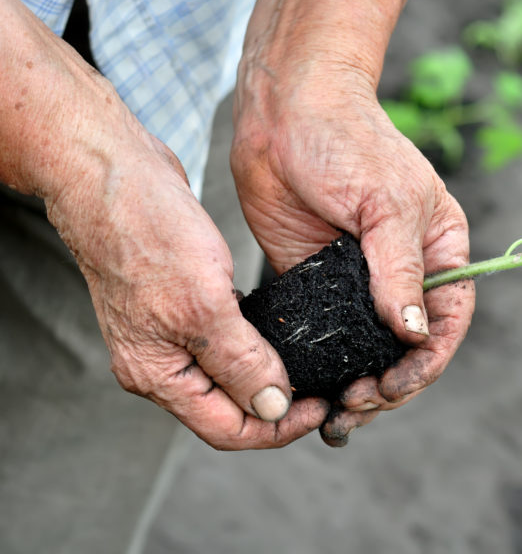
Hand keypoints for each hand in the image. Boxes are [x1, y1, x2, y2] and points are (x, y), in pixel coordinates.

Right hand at [0, 0, 324, 449]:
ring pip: (231, 374)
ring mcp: (169, 332)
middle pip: (229, 408)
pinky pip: (228, 339)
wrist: (112, 172)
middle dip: (279, 407)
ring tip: (316, 367)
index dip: (278, 427)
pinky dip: (259, 343)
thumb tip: (272, 407)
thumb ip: (238, 361)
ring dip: (271, 376)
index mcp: (156, 373)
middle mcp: (160, 361)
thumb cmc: (145, 232)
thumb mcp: (202, 304)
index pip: (226, 429)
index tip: (322, 405)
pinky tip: (289, 332)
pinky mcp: (183, 301)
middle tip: (328, 389)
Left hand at [231, 60, 474, 446]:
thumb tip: (415, 334)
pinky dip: (320, 362)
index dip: (427, 361)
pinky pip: (323, 331)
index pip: (448, 318)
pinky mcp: (315, 277)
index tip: (394, 387)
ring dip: (356, 382)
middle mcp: (402, 268)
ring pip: (366, 346)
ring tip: (337, 411)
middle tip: (357, 406)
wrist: (283, 109)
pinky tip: (309, 383)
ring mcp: (357, 276)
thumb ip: (400, 270)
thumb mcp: (385, 203)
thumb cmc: (347, 140)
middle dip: (390, 383)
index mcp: (439, 247)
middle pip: (408, 344)